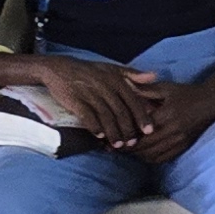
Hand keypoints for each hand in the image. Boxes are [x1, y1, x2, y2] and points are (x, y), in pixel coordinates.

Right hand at [11, 52, 160, 137]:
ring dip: (113, 132)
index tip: (148, 131)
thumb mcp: (112, 68)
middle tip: (133, 144)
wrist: (59, 69)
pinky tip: (99, 136)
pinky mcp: (75, 100)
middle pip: (120, 112)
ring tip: (118, 145)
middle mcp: (105, 86)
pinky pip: (87, 116)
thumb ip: (133, 74)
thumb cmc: (90, 71)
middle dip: (128, 129)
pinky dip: (94, 127)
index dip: (141, 117)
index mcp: (116, 80)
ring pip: (105, 116)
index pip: (133, 101)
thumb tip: (155, 76)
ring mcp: (90, 94)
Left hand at [107, 74, 214, 161]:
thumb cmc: (187, 93)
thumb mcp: (166, 88)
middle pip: (144, 147)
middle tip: (113, 147)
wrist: (212, 102)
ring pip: (152, 155)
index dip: (125, 137)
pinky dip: (150, 158)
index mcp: (167, 115)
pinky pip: (163, 158)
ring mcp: (180, 140)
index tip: (111, 137)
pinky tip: (142, 154)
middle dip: (127, 149)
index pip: (140, 131)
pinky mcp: (184, 146)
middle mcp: (173, 130)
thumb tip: (124, 86)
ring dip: (137, 155)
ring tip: (126, 151)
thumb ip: (145, 89)